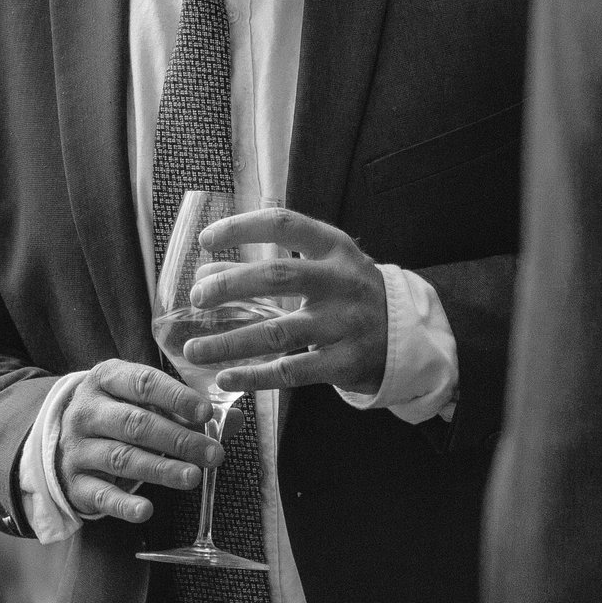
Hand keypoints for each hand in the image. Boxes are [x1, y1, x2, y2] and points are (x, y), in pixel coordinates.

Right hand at [54, 358, 222, 524]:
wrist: (60, 438)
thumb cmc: (115, 413)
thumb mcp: (142, 401)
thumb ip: (186, 410)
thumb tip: (234, 419)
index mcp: (106, 379)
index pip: (143, 383)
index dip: (176, 397)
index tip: (206, 412)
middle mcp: (88, 411)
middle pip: (135, 424)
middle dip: (178, 439)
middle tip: (213, 454)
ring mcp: (78, 448)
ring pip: (122, 458)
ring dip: (160, 469)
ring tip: (193, 478)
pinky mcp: (76, 483)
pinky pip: (101, 495)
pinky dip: (123, 504)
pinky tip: (146, 510)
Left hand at [184, 207, 387, 397]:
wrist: (408, 335)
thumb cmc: (348, 294)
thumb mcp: (320, 268)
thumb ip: (266, 268)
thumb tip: (205, 274)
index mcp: (334, 247)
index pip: (283, 224)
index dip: (241, 228)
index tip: (206, 240)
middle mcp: (341, 281)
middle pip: (278, 278)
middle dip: (230, 286)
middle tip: (196, 297)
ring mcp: (345, 324)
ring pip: (278, 333)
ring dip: (230, 342)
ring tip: (193, 349)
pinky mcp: (345, 363)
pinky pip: (291, 372)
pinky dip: (254, 376)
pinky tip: (225, 377)